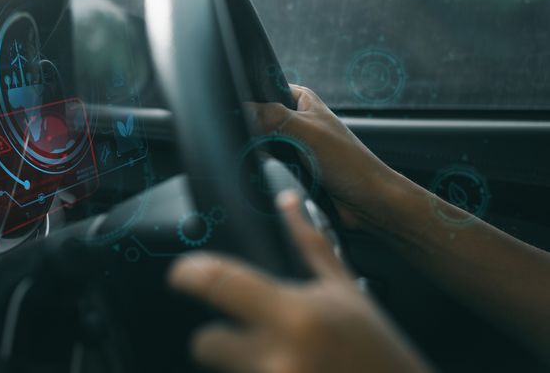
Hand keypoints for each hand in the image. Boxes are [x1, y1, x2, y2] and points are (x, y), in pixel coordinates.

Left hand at [168, 191, 429, 372]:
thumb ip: (311, 246)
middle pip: (204, 343)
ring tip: (278, 360)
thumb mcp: (346, 293)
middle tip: (240, 335)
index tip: (180, 275)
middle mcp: (279, 357)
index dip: (189, 275)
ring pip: (221, 370)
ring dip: (238, 365)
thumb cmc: (377, 350)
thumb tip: (289, 201)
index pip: (219, 284)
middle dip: (215, 339)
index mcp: (296, 315)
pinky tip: (282, 371)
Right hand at [247, 85, 397, 229]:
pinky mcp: (288, 167)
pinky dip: (259, 169)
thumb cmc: (349, 163)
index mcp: (300, 100)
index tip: (231, 110)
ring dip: (254, 152)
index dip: (246, 98)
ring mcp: (290, 144)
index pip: (263, 89)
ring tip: (250, 157)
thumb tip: (240, 107)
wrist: (367, 202)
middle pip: (256, 118)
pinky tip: (255, 172)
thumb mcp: (309, 133)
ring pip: (257, 143)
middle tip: (241, 139)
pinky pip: (264, 164)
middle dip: (248, 130)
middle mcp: (294, 119)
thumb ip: (274, 117)